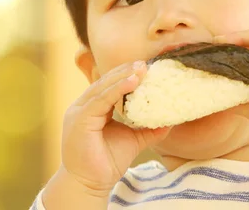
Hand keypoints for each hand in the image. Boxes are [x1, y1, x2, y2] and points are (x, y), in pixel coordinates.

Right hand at [60, 61, 170, 196]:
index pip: (108, 85)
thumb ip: (148, 129)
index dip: (126, 75)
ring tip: (141, 69)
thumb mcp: (133, 140)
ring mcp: (79, 112)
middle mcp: (82, 106)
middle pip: (105, 82)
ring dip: (123, 76)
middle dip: (125, 71)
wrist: (91, 184)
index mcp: (92, 108)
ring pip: (102, 87)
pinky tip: (132, 82)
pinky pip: (100, 100)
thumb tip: (170, 120)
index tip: (145, 67)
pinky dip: (117, 89)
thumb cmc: (107, 162)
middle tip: (145, 63)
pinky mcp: (80, 120)